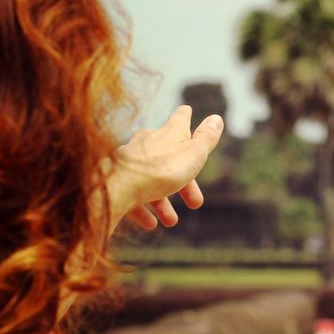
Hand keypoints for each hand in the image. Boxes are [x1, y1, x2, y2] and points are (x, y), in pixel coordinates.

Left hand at [107, 105, 223, 230]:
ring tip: (171, 220)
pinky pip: (133, 194)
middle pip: (169, 158)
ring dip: (163, 201)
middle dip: (183, 181)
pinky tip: (151, 223)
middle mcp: (148, 142)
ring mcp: (130, 159)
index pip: (180, 120)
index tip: (187, 110)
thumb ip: (206, 139)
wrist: (119, 186)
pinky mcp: (116, 178)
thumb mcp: (193, 154)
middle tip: (195, 201)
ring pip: (151, 179)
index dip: (185, 117)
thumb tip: (217, 118)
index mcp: (169, 134)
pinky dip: (143, 209)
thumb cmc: (161, 170)